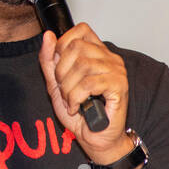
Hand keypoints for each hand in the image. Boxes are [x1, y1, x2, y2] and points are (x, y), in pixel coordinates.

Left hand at [38, 23, 130, 163]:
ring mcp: (117, 71)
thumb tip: (48, 36)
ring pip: (82, 65)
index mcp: (98, 54)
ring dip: (68, 88)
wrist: (95, 138)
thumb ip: (50, 61)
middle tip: (64, 90)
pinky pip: (89, 83)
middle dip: (62, 71)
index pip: (81, 30)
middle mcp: (110, 59)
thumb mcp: (56, 84)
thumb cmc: (80, 114)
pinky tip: (77, 106)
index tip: (59, 68)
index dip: (63, 45)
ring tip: (71, 101)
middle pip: (77, 47)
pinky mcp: (120, 86)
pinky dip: (77, 97)